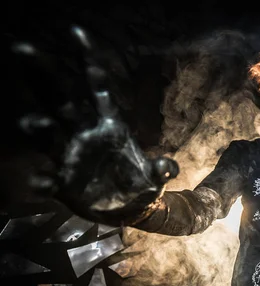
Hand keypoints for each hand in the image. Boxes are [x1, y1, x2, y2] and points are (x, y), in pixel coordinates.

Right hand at [11, 26, 177, 223]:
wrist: (132, 210)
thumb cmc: (143, 184)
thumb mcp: (158, 176)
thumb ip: (162, 169)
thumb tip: (167, 167)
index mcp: (110, 125)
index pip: (97, 87)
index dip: (88, 61)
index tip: (76, 33)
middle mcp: (86, 135)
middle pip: (61, 101)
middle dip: (44, 75)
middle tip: (23, 49)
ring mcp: (71, 158)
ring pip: (49, 135)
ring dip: (39, 128)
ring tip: (34, 123)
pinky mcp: (64, 184)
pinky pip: (49, 178)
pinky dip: (43, 180)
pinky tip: (43, 181)